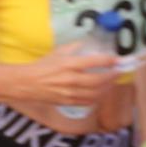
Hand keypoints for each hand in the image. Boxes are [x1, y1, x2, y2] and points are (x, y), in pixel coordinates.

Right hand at [8, 43, 131, 123]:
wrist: (26, 83)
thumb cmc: (41, 66)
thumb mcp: (57, 52)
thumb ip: (73, 47)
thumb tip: (87, 44)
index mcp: (69, 64)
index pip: (94, 61)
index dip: (108, 60)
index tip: (116, 59)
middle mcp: (71, 79)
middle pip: (99, 79)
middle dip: (112, 75)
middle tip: (118, 71)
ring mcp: (70, 93)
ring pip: (95, 93)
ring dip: (107, 88)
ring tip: (112, 82)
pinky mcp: (68, 102)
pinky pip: (87, 102)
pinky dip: (97, 98)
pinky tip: (100, 93)